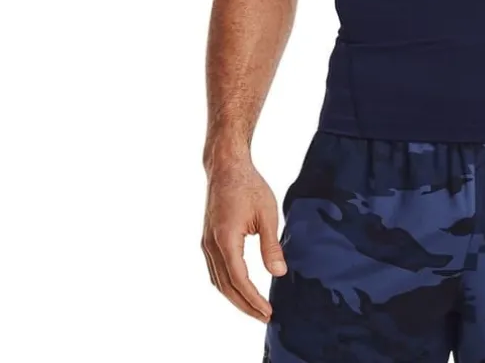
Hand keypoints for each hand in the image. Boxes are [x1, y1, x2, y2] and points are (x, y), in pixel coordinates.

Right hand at [201, 159, 287, 320]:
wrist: (226, 167)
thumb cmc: (249, 185)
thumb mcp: (266, 214)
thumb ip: (271, 245)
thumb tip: (279, 273)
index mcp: (225, 239)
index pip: (239, 280)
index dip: (253, 299)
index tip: (268, 311)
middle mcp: (211, 246)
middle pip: (226, 287)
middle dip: (245, 305)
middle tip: (264, 316)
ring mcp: (206, 244)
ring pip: (218, 281)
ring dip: (235, 298)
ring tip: (254, 308)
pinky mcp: (207, 240)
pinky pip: (215, 271)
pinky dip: (227, 285)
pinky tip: (241, 289)